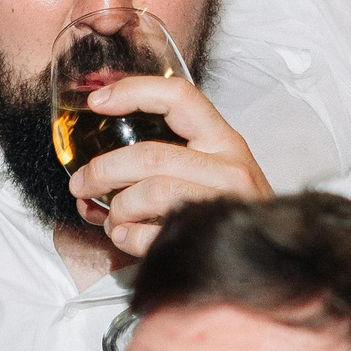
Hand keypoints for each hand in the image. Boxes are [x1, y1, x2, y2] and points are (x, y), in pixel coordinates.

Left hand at [65, 73, 272, 258]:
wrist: (268, 259)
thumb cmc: (228, 210)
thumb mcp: (209, 171)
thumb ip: (163, 158)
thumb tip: (92, 171)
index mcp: (224, 140)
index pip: (179, 96)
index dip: (133, 91)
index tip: (97, 102)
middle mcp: (230, 166)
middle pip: (149, 156)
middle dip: (103, 171)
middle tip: (81, 184)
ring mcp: (223, 202)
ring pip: (150, 193)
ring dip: (118, 209)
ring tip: (113, 219)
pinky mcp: (214, 236)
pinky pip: (154, 234)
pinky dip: (128, 238)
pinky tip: (127, 237)